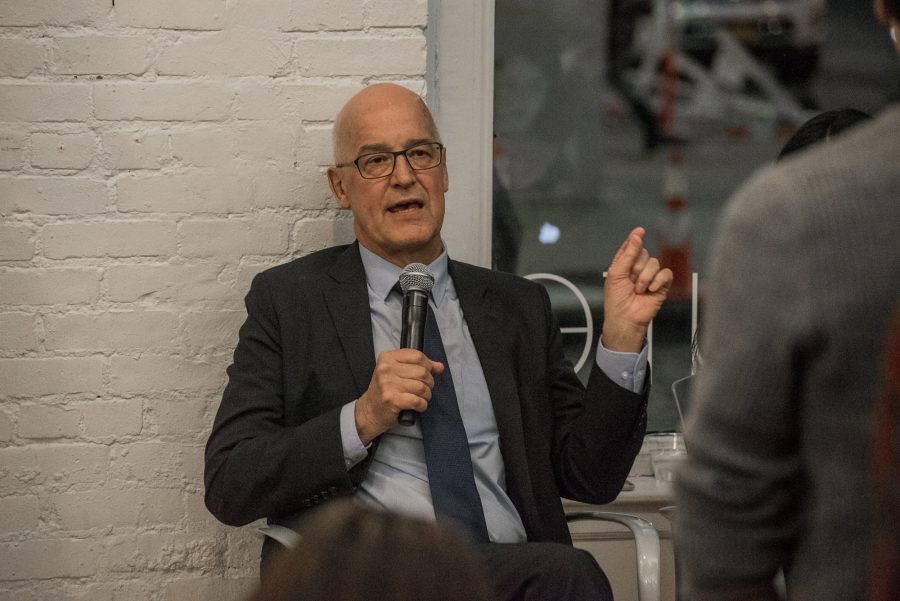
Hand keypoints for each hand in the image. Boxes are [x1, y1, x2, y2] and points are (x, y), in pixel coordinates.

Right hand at [355, 349, 443, 443]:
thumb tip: (439, 366)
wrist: (369, 411)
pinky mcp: (392, 400)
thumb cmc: (386, 390)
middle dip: (429, 382)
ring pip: (422, 387)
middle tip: (424, 388)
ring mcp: (387, 384)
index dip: (428, 365)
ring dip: (426, 395)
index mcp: (387, 358)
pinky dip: (422, 405)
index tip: (429, 372)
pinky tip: (418, 406)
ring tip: (420, 398)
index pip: (417, 356)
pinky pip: (417, 401)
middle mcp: (386, 369)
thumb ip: (419, 366)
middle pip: (422, 372)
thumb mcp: (397, 372)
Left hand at [602, 227, 672, 351]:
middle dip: (636, 267)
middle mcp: (637, 268)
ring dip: (645, 277)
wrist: (626, 319)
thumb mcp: (616, 274)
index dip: (635, 238)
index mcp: (624, 264)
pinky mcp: (661, 285)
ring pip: (654, 263)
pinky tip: (650, 290)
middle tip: (630, 281)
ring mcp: (650, 277)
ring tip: (638, 290)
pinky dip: (658, 281)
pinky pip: (665, 273)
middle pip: (644, 253)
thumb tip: (636, 236)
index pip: (631, 246)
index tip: (639, 230)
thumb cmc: (616, 300)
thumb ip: (627, 254)